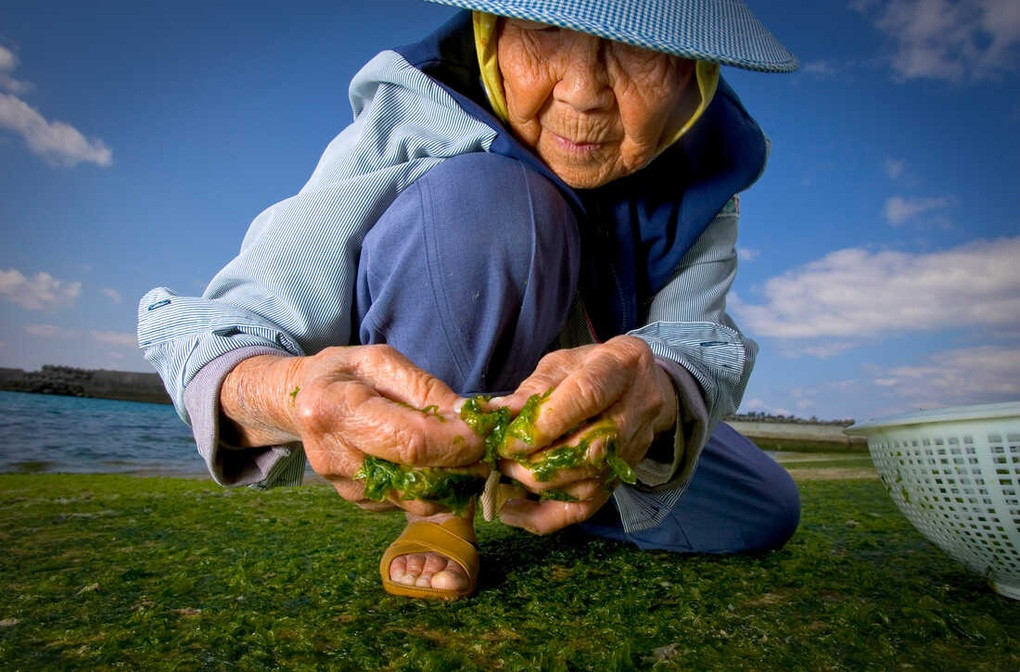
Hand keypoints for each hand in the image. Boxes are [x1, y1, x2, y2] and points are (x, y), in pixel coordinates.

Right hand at [220, 345, 485, 514]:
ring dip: (451, 482)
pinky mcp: (357, 503)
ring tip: (463, 454)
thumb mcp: (382, 362)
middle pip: (417, 480)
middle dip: (461, 467)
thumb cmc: (347, 374)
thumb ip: (427, 389)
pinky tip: (433, 463)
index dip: (456, 442)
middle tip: (484, 448)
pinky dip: (431, 488)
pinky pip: (407, 503)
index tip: (484, 433)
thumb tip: (472, 417)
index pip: (410, 442)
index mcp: (335, 410)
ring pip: (417, 500)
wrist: (301, 401)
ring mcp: (343, 487)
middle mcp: (334, 457)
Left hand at [493, 336, 676, 533]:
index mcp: (620, 366)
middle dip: (537, 462)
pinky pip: (587, 507)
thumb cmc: (592, 367)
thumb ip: (533, 388)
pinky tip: (513, 511)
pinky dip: (545, 517)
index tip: (508, 440)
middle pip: (589, 450)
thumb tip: (495, 415)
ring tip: (507, 473)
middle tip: (501, 458)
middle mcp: (636, 410)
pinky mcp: (622, 476)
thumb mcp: (563, 363)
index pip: (586, 398)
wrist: (640, 383)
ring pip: (587, 484)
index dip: (544, 424)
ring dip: (538, 486)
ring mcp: (634, 448)